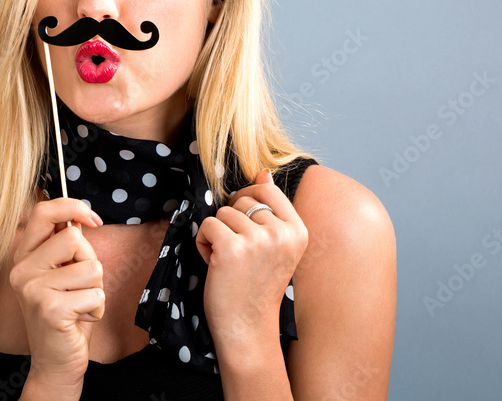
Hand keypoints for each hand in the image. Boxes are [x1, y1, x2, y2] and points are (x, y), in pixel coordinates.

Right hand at [8, 198, 104, 385]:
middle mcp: (22, 270)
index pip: (44, 212)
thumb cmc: (66, 313)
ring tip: (79, 304)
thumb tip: (80, 219)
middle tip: (79, 286)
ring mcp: (33, 289)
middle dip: (89, 261)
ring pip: (91, 266)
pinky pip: (95, 293)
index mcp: (24, 256)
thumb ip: (66, 247)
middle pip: (74, 238)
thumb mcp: (63, 274)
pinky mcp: (50, 308)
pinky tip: (79, 320)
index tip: (93, 219)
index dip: (73, 207)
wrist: (56, 362)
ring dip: (95, 289)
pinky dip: (97, 308)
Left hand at [194, 169, 308, 355]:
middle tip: (238, 252)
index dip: (248, 202)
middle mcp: (282, 232)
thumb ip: (273, 211)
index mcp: (298, 230)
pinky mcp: (232, 248)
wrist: (248, 328)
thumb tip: (264, 173)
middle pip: (242, 199)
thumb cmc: (257, 287)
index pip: (267, 190)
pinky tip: (213, 263)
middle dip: (231, 221)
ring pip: (223, 212)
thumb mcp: (276, 247)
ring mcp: (258, 239)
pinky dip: (203, 243)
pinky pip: (207, 225)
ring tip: (227, 260)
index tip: (244, 226)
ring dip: (216, 233)